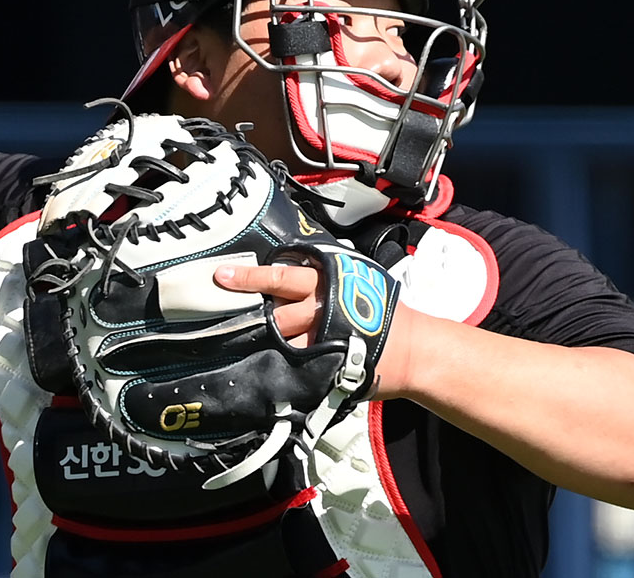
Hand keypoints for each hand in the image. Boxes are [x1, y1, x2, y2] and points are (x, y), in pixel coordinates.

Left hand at [213, 263, 416, 398]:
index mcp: (326, 282)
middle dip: (266, 318)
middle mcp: (321, 309)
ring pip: (282, 340)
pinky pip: (293, 364)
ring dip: (278, 341)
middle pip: (277, 314)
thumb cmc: (381, 309)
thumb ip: (321, 273)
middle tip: (256, 319)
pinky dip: (287, 363)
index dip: (250, 277)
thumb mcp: (355, 276)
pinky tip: (287, 365)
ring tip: (285, 341)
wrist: (412, 349)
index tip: (221, 276)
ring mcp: (320, 341)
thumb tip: (285, 266)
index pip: (280, 277)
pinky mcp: (324, 367)